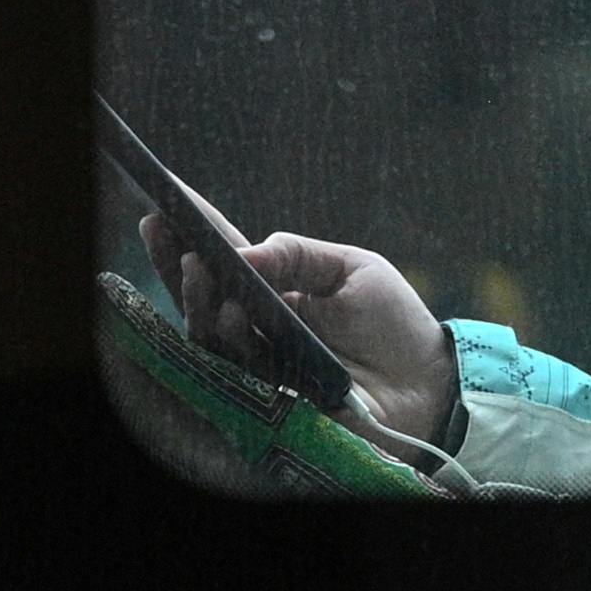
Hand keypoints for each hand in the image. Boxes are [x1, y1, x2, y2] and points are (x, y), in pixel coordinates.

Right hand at [143, 212, 459, 443]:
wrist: (429, 382)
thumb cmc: (392, 323)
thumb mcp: (351, 268)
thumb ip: (298, 255)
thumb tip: (244, 251)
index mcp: (278, 288)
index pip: (226, 255)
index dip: (194, 228)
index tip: (162, 197)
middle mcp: (262, 323)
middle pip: (204, 293)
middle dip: (175, 260)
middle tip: (161, 229)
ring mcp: (267, 358)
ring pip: (211, 330)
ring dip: (199, 295)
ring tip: (196, 263)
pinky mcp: (278, 392)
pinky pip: (241, 364)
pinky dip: (233, 333)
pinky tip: (233, 309)